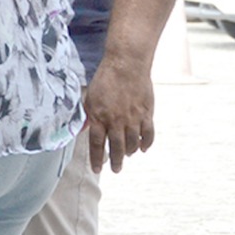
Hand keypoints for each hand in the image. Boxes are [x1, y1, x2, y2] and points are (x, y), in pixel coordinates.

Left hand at [82, 57, 154, 172]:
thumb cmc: (105, 79)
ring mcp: (133, 118)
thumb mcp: (90, 97)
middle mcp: (116, 121)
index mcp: (100, 117)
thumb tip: (86, 129)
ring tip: (127, 156)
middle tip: (116, 169)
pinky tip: (142, 148)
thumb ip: (89, 115)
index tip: (97, 169)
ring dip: (129, 153)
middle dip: (116, 161)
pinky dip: (146, 143)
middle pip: (116, 148)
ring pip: (132, 143)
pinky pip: (148, 134)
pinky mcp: (146, 113)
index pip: (97, 144)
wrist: (126, 65)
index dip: (97, 159)